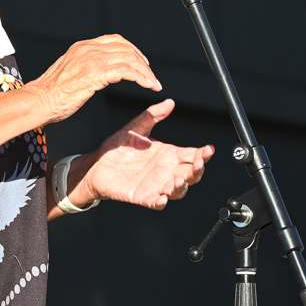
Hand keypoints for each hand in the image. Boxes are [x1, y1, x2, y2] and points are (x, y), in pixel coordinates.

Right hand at [23, 34, 161, 124]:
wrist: (38, 101)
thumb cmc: (51, 93)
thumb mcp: (69, 71)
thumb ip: (85, 66)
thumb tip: (101, 72)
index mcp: (81, 47)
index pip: (115, 40)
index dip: (132, 50)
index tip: (141, 62)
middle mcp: (88, 50)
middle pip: (126, 49)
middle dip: (142, 63)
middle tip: (151, 77)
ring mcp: (91, 61)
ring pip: (129, 59)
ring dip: (145, 72)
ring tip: (153, 84)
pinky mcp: (95, 74)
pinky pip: (127, 71)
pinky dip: (142, 78)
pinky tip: (148, 85)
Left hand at [75, 98, 213, 210]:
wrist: (96, 165)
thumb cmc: (117, 149)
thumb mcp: (135, 129)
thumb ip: (152, 116)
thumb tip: (169, 102)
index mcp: (169, 156)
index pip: (193, 156)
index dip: (203, 154)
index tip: (209, 149)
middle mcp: (166, 172)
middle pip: (191, 175)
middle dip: (197, 170)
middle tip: (198, 163)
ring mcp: (156, 185)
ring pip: (178, 191)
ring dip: (181, 186)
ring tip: (179, 179)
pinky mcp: (143, 196)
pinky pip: (155, 202)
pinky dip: (160, 202)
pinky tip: (162, 199)